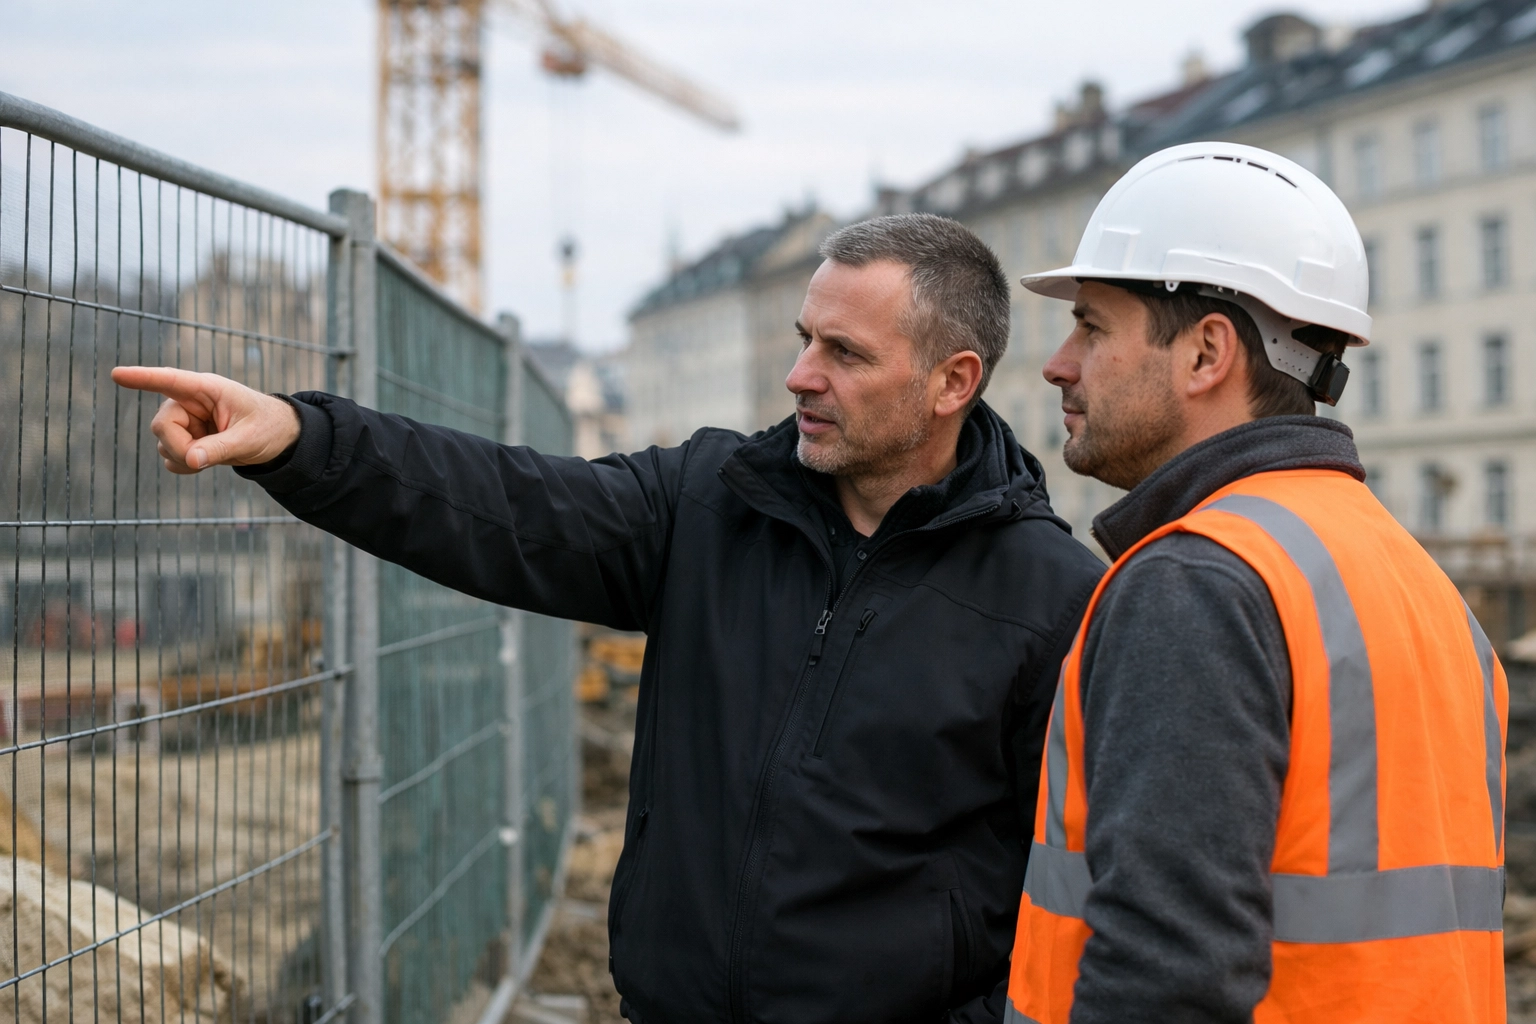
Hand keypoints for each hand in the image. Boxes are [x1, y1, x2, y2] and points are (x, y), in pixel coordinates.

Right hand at [110, 366, 302, 474]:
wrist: (277, 440)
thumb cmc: (268, 427)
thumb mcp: (250, 438)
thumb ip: (221, 448)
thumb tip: (191, 459)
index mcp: (207, 389)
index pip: (170, 380)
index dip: (143, 378)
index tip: (117, 374)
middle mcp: (190, 402)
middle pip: (162, 425)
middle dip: (179, 447)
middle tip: (204, 458)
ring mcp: (185, 421)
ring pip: (163, 443)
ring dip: (184, 457)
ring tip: (215, 455)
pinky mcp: (185, 439)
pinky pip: (169, 457)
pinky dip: (184, 465)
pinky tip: (205, 462)